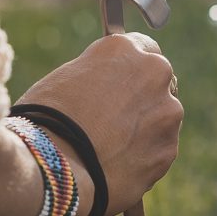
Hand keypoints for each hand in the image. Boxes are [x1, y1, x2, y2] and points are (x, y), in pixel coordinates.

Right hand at [15, 32, 181, 215]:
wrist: (54, 167)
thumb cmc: (47, 120)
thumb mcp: (67, 79)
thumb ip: (98, 76)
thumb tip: (106, 88)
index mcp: (125, 49)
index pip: (143, 48)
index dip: (130, 69)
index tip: (123, 83)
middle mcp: (155, 73)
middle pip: (157, 83)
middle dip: (141, 98)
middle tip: (115, 120)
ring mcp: (167, 113)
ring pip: (161, 118)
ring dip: (145, 129)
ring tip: (111, 148)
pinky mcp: (169, 149)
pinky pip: (159, 150)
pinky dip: (144, 157)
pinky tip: (117, 164)